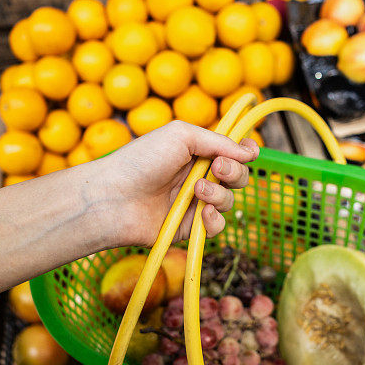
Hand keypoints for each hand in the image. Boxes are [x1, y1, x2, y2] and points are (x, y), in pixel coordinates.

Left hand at [0, 120, 258, 297]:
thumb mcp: (181, 136)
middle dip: (234, 172)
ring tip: (197, 191)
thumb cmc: (141, 160)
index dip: (244, 153)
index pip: (231, 153)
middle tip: (218, 169)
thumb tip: (251, 149)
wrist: (114, 197)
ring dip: (220, 194)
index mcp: (195, 152)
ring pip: (229, 201)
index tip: (248, 152)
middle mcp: (197, 176)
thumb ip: (218, 141)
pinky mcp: (189, 228)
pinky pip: (216, 227)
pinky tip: (201, 213)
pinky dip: (214, 219)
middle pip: (237, 177)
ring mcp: (194, 203)